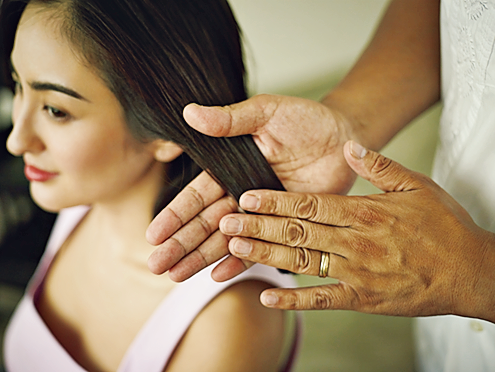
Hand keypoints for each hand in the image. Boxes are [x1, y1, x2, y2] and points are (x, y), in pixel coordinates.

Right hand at [147, 94, 361, 280]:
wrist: (341, 137)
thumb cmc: (304, 120)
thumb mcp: (265, 113)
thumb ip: (230, 119)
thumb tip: (189, 113)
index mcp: (230, 168)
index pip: (197, 196)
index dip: (175, 215)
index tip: (152, 235)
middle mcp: (242, 194)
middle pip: (205, 223)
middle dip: (180, 244)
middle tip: (155, 265)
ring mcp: (263, 213)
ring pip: (226, 240)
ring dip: (201, 258)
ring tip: (175, 276)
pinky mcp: (285, 225)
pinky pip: (261, 247)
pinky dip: (241, 261)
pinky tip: (218, 276)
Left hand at [222, 141, 494, 319]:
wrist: (470, 271)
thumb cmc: (444, 227)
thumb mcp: (417, 186)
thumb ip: (380, 165)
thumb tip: (350, 146)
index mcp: (366, 212)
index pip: (310, 204)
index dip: (275, 201)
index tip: (246, 196)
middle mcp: (356, 242)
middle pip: (298, 232)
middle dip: (259, 227)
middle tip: (225, 224)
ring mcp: (357, 272)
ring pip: (302, 262)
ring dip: (266, 257)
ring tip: (235, 250)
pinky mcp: (362, 298)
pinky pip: (322, 299)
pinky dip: (294, 299)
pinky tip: (266, 297)